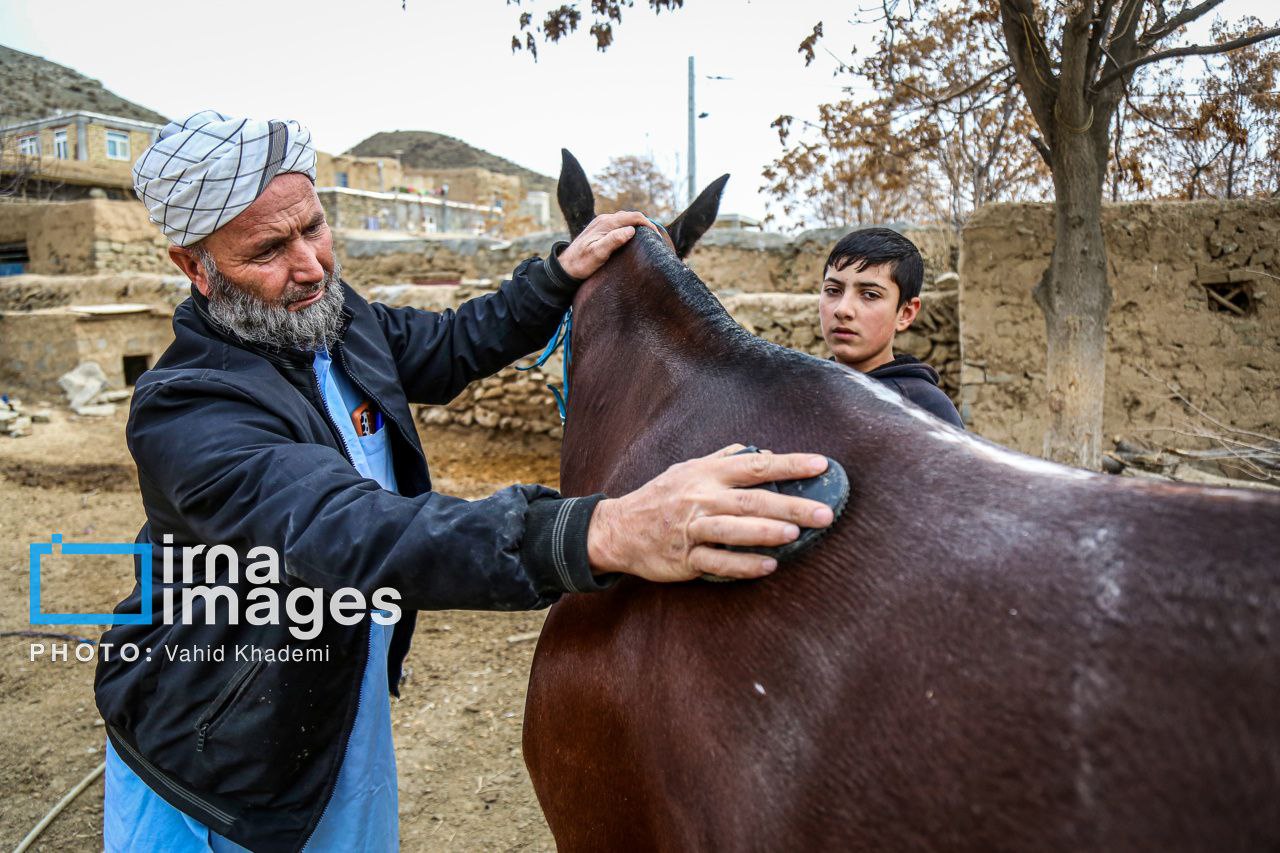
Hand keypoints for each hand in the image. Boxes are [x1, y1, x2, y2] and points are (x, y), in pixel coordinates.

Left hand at [557, 211, 654, 279]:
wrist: (565, 266)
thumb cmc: (581, 263)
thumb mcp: (597, 254)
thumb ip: (613, 240)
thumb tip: (631, 230)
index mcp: (606, 223)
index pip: (633, 217)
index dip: (648, 224)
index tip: (657, 237)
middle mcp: (604, 219)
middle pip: (631, 216)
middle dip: (646, 224)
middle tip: (657, 239)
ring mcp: (602, 223)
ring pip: (625, 219)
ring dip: (638, 226)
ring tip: (648, 238)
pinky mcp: (600, 229)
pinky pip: (619, 224)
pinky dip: (630, 228)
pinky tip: (633, 238)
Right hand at [586, 444, 835, 582]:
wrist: (619, 529)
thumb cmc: (660, 497)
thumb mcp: (688, 469)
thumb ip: (723, 460)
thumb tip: (757, 450)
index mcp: (706, 474)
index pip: (755, 465)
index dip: (790, 465)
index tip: (821, 465)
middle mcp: (701, 499)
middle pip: (751, 500)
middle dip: (790, 505)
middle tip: (824, 512)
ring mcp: (692, 530)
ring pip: (732, 530)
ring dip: (764, 532)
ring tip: (794, 533)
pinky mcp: (685, 559)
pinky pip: (717, 563)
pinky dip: (743, 565)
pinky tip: (768, 566)